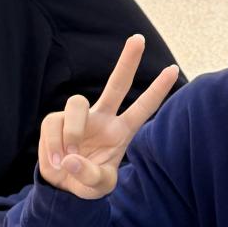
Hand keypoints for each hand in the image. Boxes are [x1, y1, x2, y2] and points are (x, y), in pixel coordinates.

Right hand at [38, 34, 180, 199]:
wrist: (63, 187)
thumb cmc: (87, 183)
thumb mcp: (97, 187)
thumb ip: (89, 176)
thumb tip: (70, 160)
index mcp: (121, 132)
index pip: (143, 108)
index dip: (158, 90)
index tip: (174, 69)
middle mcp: (103, 118)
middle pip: (117, 84)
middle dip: (127, 61)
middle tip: (139, 39)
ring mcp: (79, 117)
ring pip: (77, 104)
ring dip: (72, 133)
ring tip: (68, 160)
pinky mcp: (56, 121)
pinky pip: (54, 125)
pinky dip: (53, 146)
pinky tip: (56, 162)